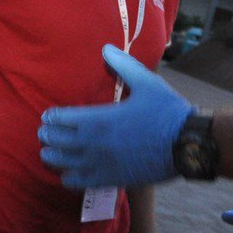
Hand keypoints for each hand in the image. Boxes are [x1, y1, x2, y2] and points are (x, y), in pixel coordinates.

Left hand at [39, 45, 191, 187]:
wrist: (186, 144)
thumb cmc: (166, 112)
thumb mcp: (146, 82)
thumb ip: (123, 65)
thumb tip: (105, 49)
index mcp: (99, 119)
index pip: (61, 119)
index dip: (51, 117)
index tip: (48, 116)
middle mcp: (94, 144)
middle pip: (56, 142)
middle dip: (47, 135)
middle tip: (45, 132)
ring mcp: (100, 164)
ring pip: (62, 164)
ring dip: (52, 157)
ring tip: (51, 152)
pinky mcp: (109, 179)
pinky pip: (77, 182)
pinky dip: (68, 176)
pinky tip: (70, 171)